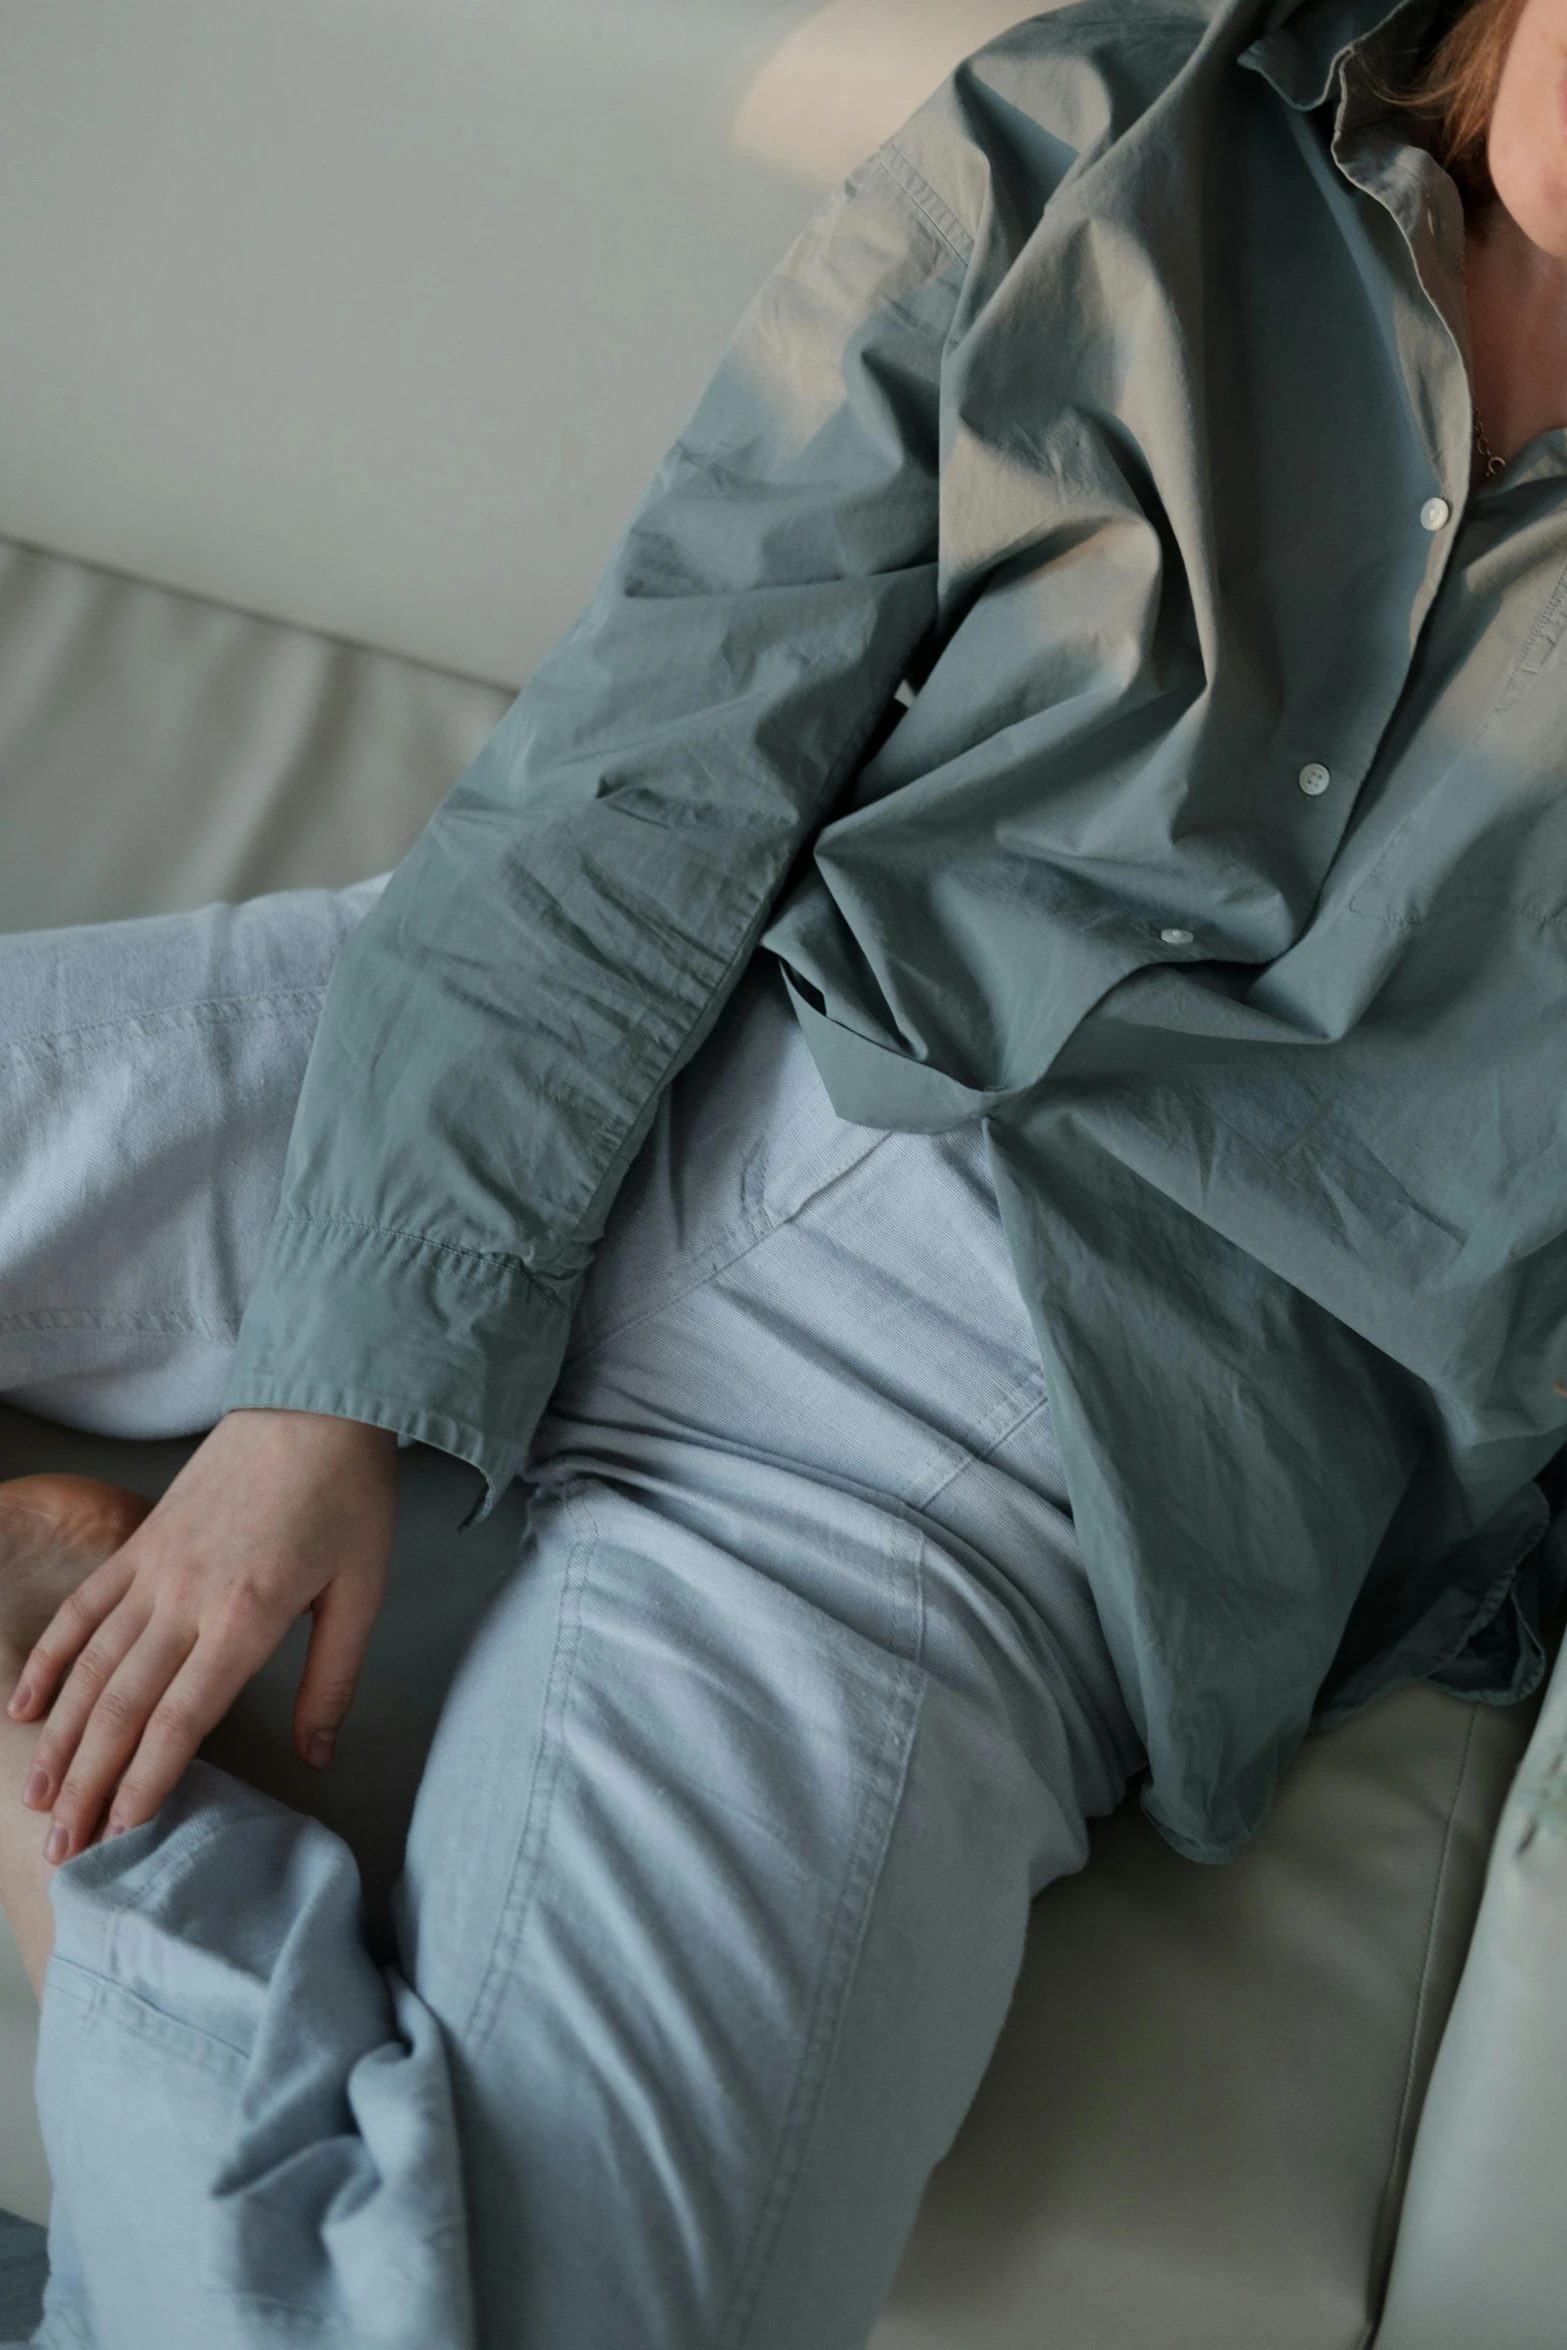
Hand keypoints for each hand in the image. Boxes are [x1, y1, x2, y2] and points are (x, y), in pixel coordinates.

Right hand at [7, 1408, 397, 1861]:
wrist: (313, 1404)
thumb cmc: (348, 1497)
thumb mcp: (364, 1591)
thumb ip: (333, 1680)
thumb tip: (317, 1757)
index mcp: (247, 1616)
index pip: (182, 1717)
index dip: (147, 1782)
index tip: (119, 1836)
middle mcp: (187, 1598)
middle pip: (124, 1706)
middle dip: (90, 1784)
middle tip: (63, 1851)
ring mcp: (154, 1570)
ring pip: (92, 1665)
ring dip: (61, 1736)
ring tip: (38, 1798)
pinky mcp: (140, 1545)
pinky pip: (84, 1609)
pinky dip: (49, 1658)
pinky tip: (25, 1706)